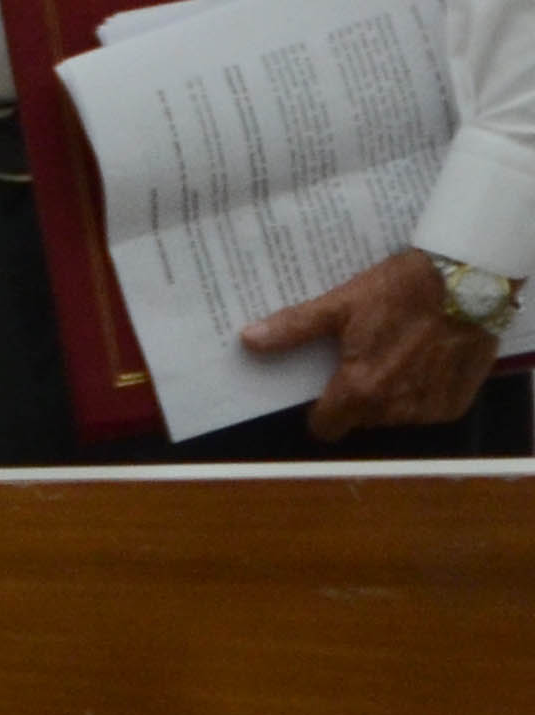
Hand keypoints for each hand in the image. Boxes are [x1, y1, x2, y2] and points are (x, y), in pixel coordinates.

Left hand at [244, 249, 507, 438]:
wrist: (467, 287)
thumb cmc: (398, 293)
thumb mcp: (340, 304)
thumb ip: (294, 328)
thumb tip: (249, 341)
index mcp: (360, 390)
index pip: (327, 427)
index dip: (317, 412)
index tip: (315, 390)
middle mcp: (395, 411)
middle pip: (360, 418)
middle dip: (353, 395)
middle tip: (354, 359)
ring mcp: (429, 411)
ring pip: (393, 415)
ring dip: (387, 394)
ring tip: (387, 354)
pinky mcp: (456, 405)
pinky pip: (426, 409)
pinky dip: (419, 392)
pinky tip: (418, 361)